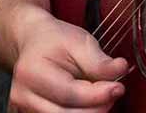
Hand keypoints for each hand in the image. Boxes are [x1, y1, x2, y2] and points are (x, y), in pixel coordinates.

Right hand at [8, 7, 127, 112]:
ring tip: (101, 95)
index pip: (70, 94)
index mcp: (31, 72)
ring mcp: (27, 109)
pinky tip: (88, 102)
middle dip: (98, 107)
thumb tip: (121, 69)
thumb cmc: (54, 39)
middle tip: (113, 91)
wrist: (33, 40)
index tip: (118, 87)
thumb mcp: (78, 40)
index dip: (98, 95)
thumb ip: (98, 60)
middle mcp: (24, 95)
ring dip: (91, 112)